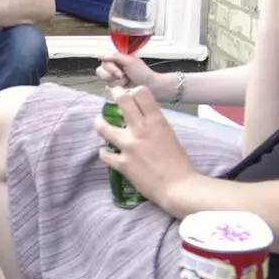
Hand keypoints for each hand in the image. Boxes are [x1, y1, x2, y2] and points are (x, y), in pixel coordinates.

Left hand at [94, 86, 202, 214]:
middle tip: (114, 95)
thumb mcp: (169, 135)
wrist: (178, 187)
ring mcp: (129, 147)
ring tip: (98, 123)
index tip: (131, 93)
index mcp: (157, 121)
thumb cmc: (180, 163)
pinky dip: (104, 153)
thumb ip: (155, 124)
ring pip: (104, 128)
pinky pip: (105, 154)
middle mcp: (141, 130)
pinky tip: (105, 152)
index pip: (141, 93)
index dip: (134, 91)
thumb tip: (142, 117)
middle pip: (123, 101)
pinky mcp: (122, 164)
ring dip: (100, 124)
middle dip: (116, 95)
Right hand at [96, 50, 168, 100]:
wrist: (150, 87)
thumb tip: (98, 54)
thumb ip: (114, 56)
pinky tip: (125, 88)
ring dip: (117, 83)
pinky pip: (108, 89)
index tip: (120, 72)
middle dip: (112, 75)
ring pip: (105, 81)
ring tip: (127, 82)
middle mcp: (113, 68)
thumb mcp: (129, 61)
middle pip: (100, 71)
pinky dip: (117, 89)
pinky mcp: (114, 88)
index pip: (103, 61)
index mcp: (116, 59)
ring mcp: (113, 79)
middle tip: (124, 77)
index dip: (110, 68)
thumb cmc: (142, 72)